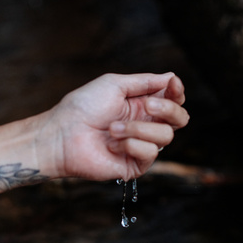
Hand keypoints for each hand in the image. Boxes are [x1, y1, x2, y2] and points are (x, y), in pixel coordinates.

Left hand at [37, 72, 188, 180]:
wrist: (62, 135)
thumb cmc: (83, 107)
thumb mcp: (115, 85)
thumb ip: (145, 82)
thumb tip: (171, 77)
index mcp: (142, 105)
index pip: (174, 100)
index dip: (178, 92)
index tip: (172, 84)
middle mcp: (145, 125)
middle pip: (180, 119)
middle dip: (167, 109)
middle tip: (145, 104)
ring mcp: (141, 146)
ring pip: (165, 136)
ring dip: (137, 129)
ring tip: (112, 129)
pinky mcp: (135, 165)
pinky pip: (150, 153)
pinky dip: (131, 145)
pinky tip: (111, 145)